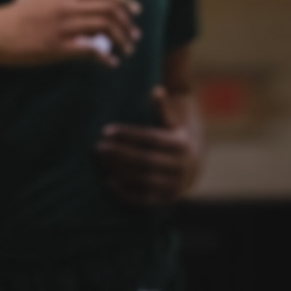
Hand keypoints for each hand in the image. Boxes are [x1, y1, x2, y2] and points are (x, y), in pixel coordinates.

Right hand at [0, 0, 141, 68]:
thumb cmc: (11, 17)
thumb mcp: (36, 0)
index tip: (136, 10)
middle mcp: (66, 6)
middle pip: (109, 8)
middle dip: (128, 22)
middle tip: (135, 35)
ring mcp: (63, 26)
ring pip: (105, 26)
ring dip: (122, 39)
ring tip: (127, 50)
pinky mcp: (59, 47)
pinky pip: (91, 49)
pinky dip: (106, 57)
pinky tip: (111, 63)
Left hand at [96, 85, 201, 205]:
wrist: (193, 165)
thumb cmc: (174, 135)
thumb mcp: (172, 120)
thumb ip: (163, 108)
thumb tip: (157, 90)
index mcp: (181, 143)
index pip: (150, 138)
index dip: (127, 134)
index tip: (105, 130)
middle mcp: (182, 166)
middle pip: (146, 160)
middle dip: (120, 154)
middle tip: (98, 146)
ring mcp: (176, 185)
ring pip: (145, 180)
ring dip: (120, 172)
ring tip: (100, 161)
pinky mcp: (168, 200)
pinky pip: (146, 199)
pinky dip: (127, 193)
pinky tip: (108, 182)